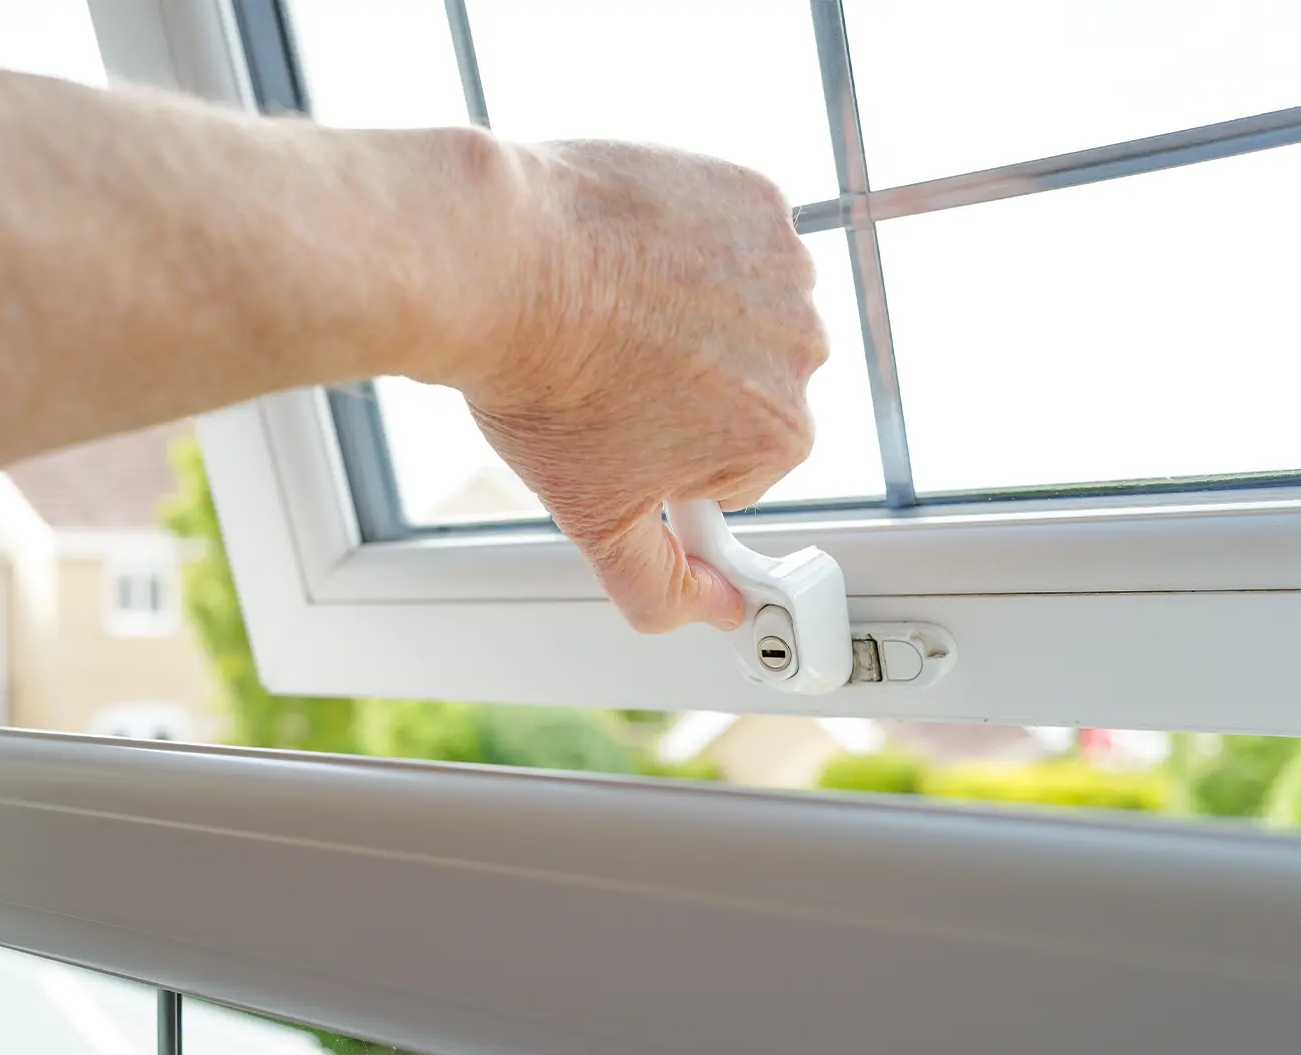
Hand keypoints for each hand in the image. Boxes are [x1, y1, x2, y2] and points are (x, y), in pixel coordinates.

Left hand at [456, 140, 826, 632]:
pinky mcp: (755, 195)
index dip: (670, 454)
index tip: (621, 430)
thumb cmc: (540, 387)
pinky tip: (629, 253)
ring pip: (744, 307)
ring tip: (611, 311)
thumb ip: (660, 586)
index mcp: (779, 439)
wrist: (498, 264)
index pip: (738, 465)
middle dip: (689, 384)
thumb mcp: (592, 517)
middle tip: (607, 371)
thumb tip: (716, 613)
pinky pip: (733, 232)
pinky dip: (689, 240)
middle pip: (751, 385)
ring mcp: (785, 264)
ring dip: (692, 308)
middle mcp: (803, 350)